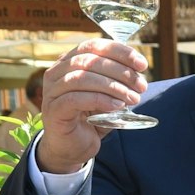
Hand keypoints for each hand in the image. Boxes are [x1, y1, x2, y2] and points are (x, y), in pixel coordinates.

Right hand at [38, 40, 148, 172]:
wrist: (72, 147)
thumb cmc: (91, 118)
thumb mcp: (107, 95)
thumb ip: (118, 80)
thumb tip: (139, 71)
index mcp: (69, 62)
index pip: (93, 46)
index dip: (119, 51)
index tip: (142, 64)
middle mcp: (57, 72)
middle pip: (89, 60)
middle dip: (121, 71)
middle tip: (141, 86)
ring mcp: (52, 91)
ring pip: (82, 78)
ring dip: (113, 86)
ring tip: (134, 98)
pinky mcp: (54, 110)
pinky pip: (76, 99)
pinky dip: (100, 100)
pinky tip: (117, 106)